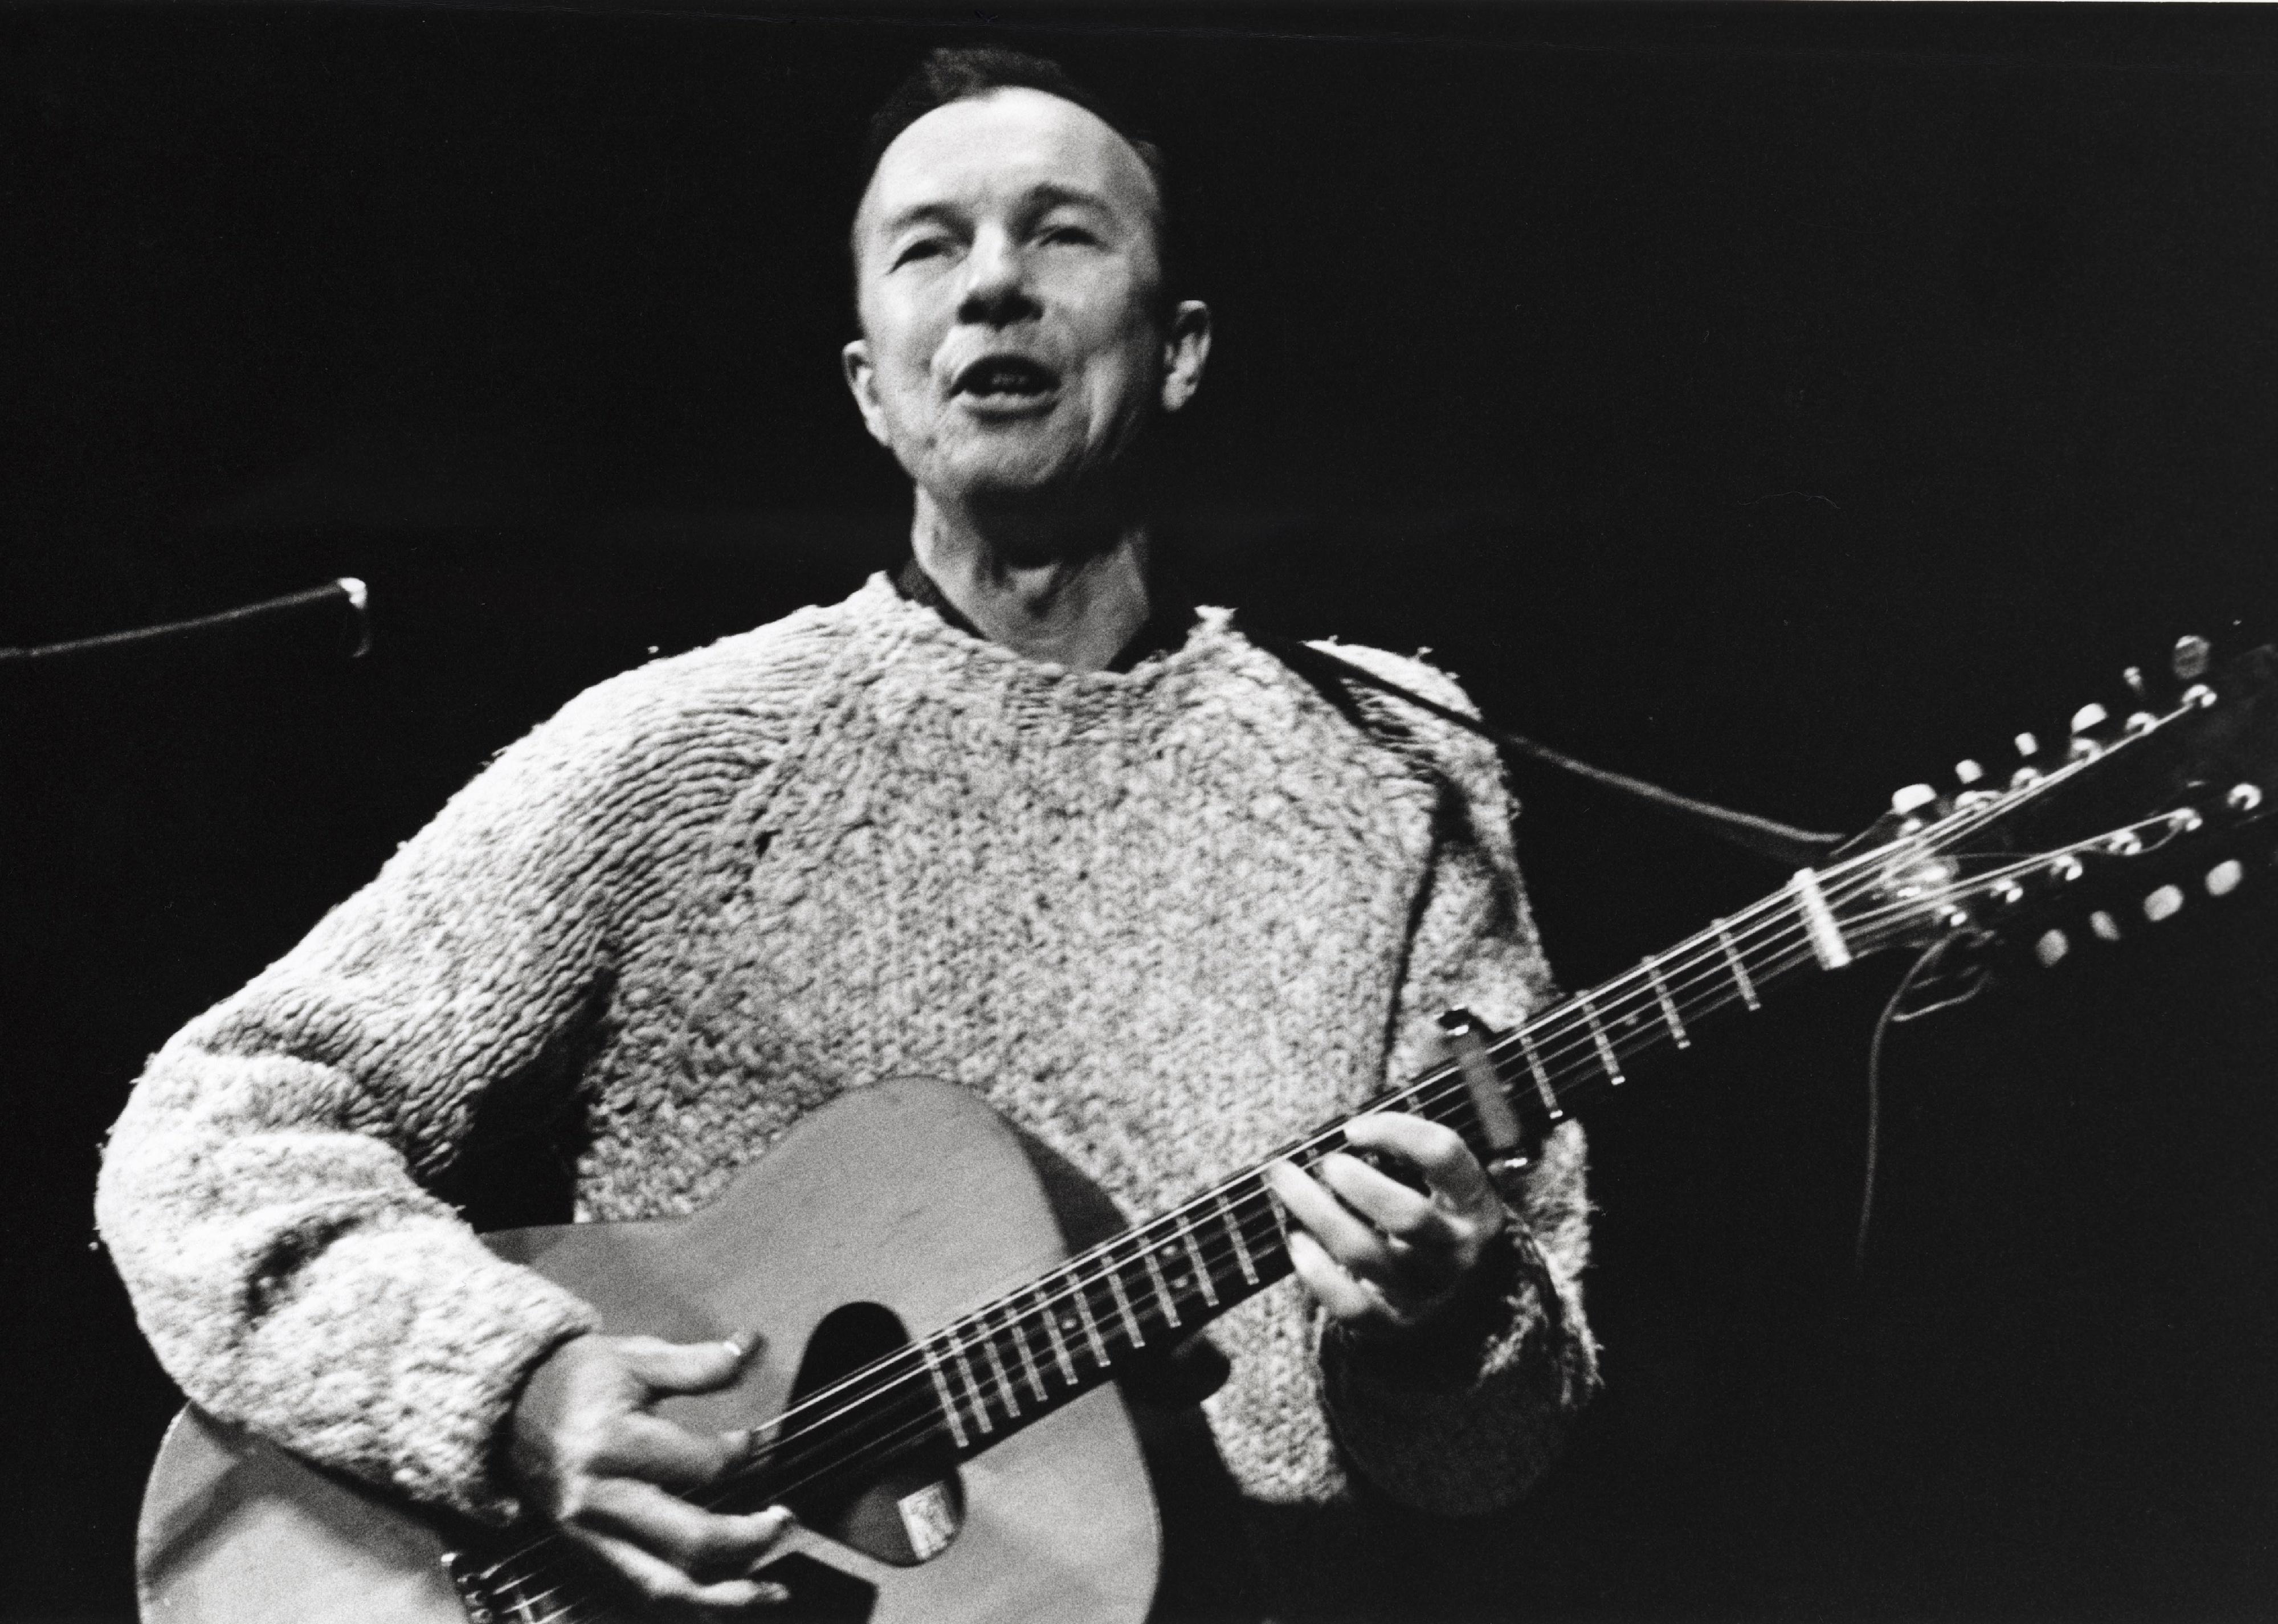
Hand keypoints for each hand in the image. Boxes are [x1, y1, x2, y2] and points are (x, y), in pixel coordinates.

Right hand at [505, 1332, 791, 1611]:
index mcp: (613, 1445)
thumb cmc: (573, 1379)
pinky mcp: (586, 1551)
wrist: (506, 1407)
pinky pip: (643, 1589)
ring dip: (727, 1594)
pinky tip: (726, 1598)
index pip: (701, 1466)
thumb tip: (753, 1345)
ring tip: (773, 1588)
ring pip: (667, 1584)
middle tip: (785, 1522)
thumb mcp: (634, 1358)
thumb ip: (698, 1363)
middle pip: (689, 1540)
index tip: (756, 1441)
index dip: (742, 1453)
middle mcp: (600, 1499)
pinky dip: (690, 1601)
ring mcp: (590, 1533)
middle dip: (748, 1539)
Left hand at [1265, 1112, 1507, 1338]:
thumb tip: (1344, 1128)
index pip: (1444, 1155)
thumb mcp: (1439, 1184)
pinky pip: (1351, 1305)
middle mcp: (1457, 1249)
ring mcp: (1426, 1291)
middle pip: (1408, 1215)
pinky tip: (1297, 1241)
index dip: (1396, 1132)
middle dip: (1359, 1184)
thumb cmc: (1431, 1219)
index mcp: (1473, 1201)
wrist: (1454, 1298)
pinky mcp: (1394, 1322)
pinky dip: (1318, 1272)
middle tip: (1325, 1163)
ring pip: (1367, 1255)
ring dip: (1320, 1214)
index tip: (1352, 1128)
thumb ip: (1406, 1154)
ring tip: (1288, 1184)